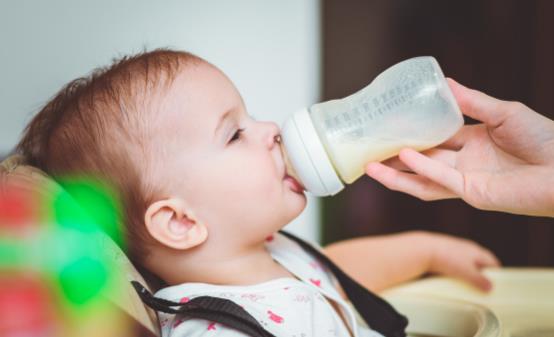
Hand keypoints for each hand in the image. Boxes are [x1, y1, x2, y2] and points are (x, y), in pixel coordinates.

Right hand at [365, 78, 553, 216]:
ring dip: (397, 174)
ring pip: (423, 179)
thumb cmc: (544, 138)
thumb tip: (445, 83)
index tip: (387, 126)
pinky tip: (403, 157)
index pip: (433, 138)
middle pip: (421, 161)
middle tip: (368, 149)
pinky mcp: (472, 193)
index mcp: (471, 142)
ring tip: (370, 165)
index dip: (410, 134)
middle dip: (394, 158)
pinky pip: (441, 181)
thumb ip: (472, 102)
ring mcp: (466, 180)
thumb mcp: (503, 112)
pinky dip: (422, 169)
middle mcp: (464, 163)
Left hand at [423, 232, 500, 290]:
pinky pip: (451, 264)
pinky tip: (449, 279)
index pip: (491, 261)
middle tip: (481, 287)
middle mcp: (466, 248)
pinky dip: (453, 271)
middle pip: (478, 263)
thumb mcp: (467, 272)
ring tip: (465, 285)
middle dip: (480, 274)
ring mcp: (453, 250)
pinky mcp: (441, 253)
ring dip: (466, 273)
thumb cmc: (446, 258)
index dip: (495, 273)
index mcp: (476, 250)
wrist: (422, 249)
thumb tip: (490, 288)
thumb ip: (480, 280)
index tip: (497, 284)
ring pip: (464, 263)